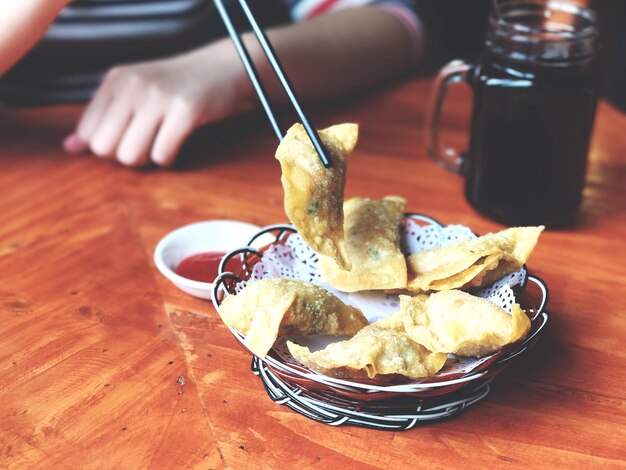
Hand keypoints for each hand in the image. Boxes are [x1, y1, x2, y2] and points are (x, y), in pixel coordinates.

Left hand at [63, 41, 252, 166]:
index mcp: (116, 80)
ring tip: (159, 144)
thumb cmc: (175, 86)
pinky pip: (162, 155)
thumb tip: (69, 148)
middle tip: (144, 145)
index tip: (127, 138)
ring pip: (130, 156)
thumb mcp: (134, 92)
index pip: (88, 133)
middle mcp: (133, 86)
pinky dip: (168, 159)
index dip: (106, 146)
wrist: (222, 69)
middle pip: (105, 148)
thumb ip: (101, 118)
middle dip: (123, 156)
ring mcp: (159, 98)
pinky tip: (176, 144)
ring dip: (146, 159)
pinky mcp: (185, 112)